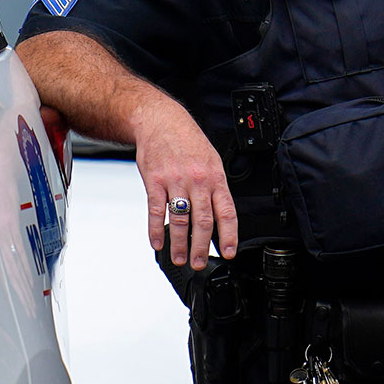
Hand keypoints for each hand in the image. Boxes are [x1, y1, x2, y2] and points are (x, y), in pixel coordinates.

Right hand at [132, 99, 236, 267]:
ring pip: (180, 220)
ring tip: (179, 258)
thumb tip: (218, 219)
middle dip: (201, 247)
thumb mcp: (211, 161)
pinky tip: (157, 243)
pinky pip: (156, 210)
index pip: (226, 212)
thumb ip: (215, 189)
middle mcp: (197, 181)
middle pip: (202, 221)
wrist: (161, 121)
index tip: (228, 253)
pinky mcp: (154, 181)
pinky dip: (156, 230)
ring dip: (179, 244)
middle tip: (198, 263)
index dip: (228, 235)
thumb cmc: (187, 142)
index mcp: (215, 177)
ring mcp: (175, 181)